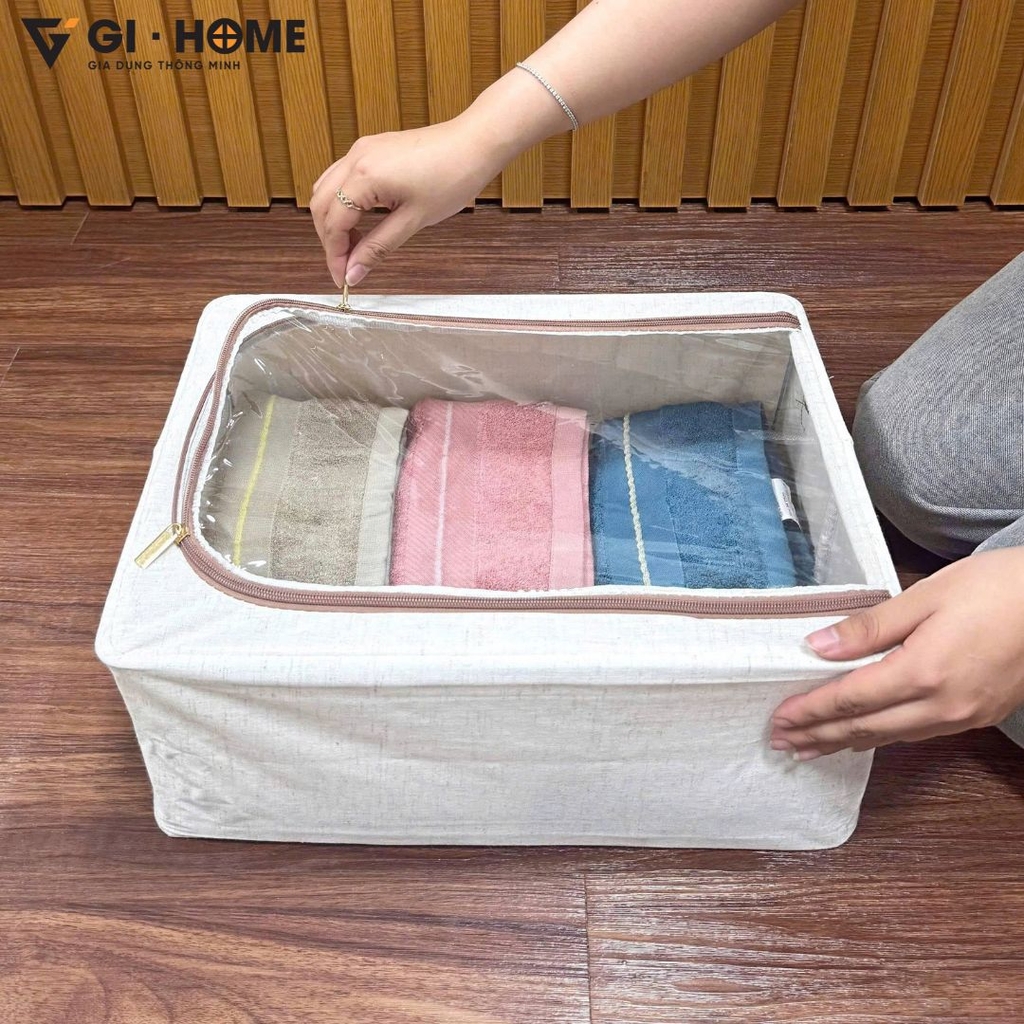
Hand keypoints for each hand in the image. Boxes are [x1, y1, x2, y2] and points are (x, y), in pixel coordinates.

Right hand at [310, 118, 507, 288]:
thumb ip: (378, 248)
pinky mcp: (371, 149)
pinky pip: (342, 178)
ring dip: (333, 221)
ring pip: (326, 190)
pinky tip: (361, 222)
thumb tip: (355, 272)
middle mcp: (356, 158)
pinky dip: (343, 203)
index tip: (344, 278)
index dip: (334, 256)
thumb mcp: (413, 221)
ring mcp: (362, 150)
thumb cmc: (452, 176)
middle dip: (329, 240)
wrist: (474, 144)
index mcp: (364, 176)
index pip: (333, 224)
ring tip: (354, 248)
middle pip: (320, 206)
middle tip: (347, 268)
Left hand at [770, 546, 1023, 758]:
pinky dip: (880, 737)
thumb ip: (869, 627)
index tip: (778, 718)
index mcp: (923, 672)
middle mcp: (942, 705)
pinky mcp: (977, 716)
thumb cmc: (995, 589)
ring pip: (890, 738)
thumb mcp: (925, 595)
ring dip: (844, 742)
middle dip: (818, 735)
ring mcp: (962, 717)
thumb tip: (817, 647)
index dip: (810, 711)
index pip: (850, 700)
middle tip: (781, 742)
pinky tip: (862, 736)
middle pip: (864, 728)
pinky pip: (916, 734)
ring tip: (810, 746)